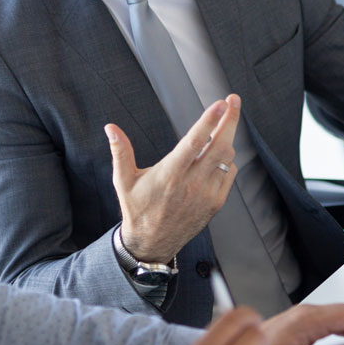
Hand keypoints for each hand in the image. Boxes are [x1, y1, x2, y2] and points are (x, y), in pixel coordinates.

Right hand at [105, 94, 240, 262]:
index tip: (221, 103)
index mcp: (170, 174)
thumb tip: (110, 128)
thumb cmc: (137, 209)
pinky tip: (218, 153)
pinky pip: (229, 174)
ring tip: (224, 123)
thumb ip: (121, 151)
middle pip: (220, 145)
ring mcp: (207, 194)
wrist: (152, 243)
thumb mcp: (123, 180)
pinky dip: (227, 159)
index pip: (195, 142)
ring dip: (227, 137)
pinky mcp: (215, 203)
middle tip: (233, 101)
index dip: (210, 120)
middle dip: (229, 120)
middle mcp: (192, 183)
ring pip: (227, 158)